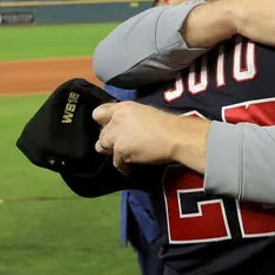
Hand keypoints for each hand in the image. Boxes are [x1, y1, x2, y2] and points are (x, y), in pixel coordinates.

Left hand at [93, 102, 209, 173]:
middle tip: (122, 144)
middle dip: (109, 140)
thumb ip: (128, 118)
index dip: (103, 122)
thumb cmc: (167, 125)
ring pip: (102, 147)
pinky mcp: (121, 150)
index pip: (98, 112)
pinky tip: (132, 167)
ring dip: (113, 152)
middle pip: (101, 133)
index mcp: (123, 107)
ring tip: (125, 155)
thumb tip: (124, 127)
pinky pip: (116, 162)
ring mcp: (117, 135)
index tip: (109, 128)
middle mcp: (117, 119)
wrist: (176, 137)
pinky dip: (124, 167)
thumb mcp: (144, 113)